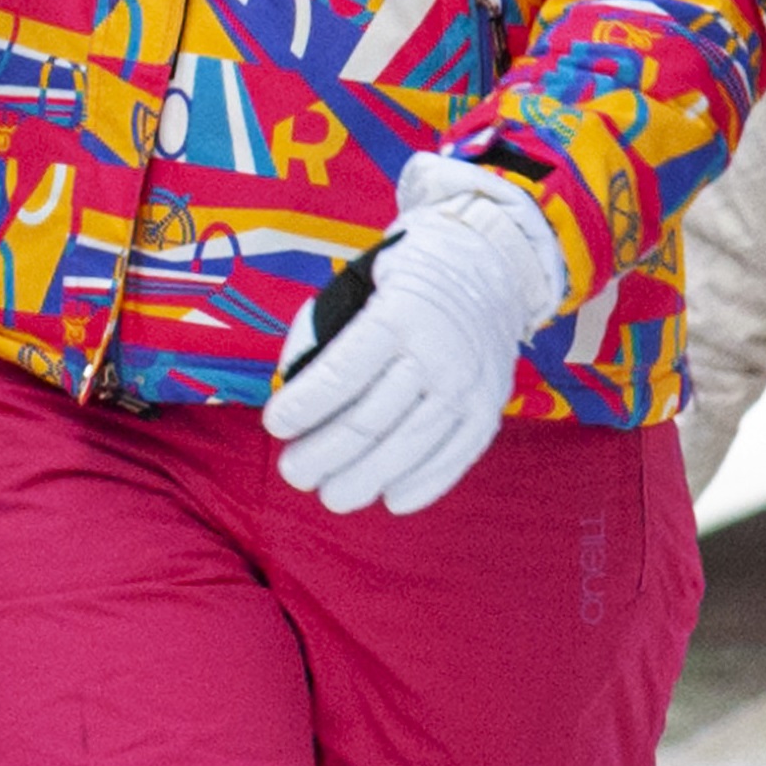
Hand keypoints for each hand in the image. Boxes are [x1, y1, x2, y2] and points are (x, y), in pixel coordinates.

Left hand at [264, 154, 567, 514]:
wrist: (491, 265)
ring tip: (330, 495)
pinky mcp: (489, 410)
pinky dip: (421, 485)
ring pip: (408, 448)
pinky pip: (454, 458)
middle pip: (370, 421)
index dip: (303, 407)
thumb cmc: (407, 277)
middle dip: (323, 454)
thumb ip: (324, 333)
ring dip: (364, 479)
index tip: (274, 426)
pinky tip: (390, 500)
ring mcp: (468, 386)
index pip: (341, 374)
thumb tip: (292, 387)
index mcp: (398, 316)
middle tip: (293, 473)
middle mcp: (437, 354)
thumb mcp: (359, 282)